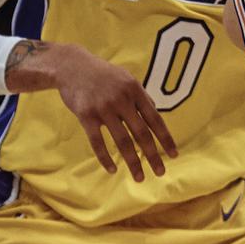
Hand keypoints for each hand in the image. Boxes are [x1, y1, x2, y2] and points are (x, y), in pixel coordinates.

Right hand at [52, 44, 175, 180]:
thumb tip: (155, 115)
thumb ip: (141, 97)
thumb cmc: (103, 74)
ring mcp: (104, 108)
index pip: (155, 119)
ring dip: (133, 162)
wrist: (71, 66)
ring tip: (140, 177)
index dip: (165, 138)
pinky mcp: (86, 116)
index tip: (174, 155)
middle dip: (153, 155)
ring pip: (122, 141)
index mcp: (135, 91)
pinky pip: (98, 142)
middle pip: (141, 133)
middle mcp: (122, 100)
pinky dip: (105, 158)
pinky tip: (113, 170)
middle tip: (160, 172)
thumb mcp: (126, 79)